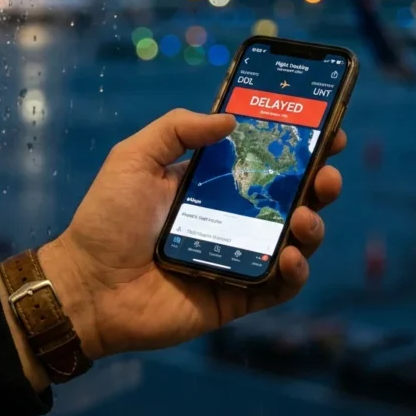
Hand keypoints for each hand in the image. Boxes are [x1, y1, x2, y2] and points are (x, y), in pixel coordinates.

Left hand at [38, 109, 345, 360]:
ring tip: (305, 217)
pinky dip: (295, 272)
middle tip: (327, 174)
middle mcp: (234, 218)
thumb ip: (177, 129)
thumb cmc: (107, 220)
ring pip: (295, 241)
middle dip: (319, 184)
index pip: (267, 162)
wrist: (88, 288)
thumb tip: (230, 119)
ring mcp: (240, 258)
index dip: (300, 147)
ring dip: (313, 226)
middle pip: (292, 199)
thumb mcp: (135, 158)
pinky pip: (281, 286)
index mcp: (214, 185)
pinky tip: (290, 256)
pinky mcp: (239, 295)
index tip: (328, 133)